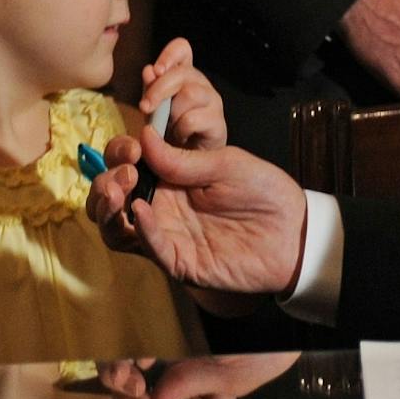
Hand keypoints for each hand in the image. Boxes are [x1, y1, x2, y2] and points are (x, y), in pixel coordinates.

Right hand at [88, 126, 307, 298]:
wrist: (294, 232)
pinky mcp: (179, 261)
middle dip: (105, 181)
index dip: (121, 153)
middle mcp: (160, 205)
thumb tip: (144, 138)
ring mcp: (166, 234)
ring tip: (118, 191)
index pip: (127, 163)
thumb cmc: (263, 191)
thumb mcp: (225, 164)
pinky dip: (143, 230)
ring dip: (107, 209)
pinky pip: (151, 248)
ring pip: (117, 228)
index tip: (133, 147)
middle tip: (125, 172)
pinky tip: (141, 211)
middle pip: (112, 197)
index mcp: (168, 175)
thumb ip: (183, 158)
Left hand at [139, 37, 225, 148]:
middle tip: (145, 107)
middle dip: (159, 90)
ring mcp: (213, 103)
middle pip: (183, 72)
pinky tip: (181, 139)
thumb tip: (148, 71)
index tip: (156, 70)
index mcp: (184, 76)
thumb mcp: (153, 109)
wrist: (185, 164)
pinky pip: (193, 119)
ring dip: (172, 113)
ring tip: (169, 128)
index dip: (170, 55)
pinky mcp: (218, 124)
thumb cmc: (167, 133)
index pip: (182, 49)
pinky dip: (180, 130)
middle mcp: (201, 85)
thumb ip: (150, 90)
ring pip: (190, 93)